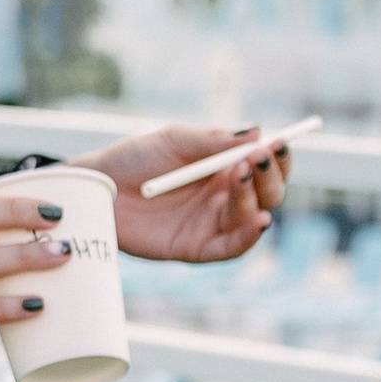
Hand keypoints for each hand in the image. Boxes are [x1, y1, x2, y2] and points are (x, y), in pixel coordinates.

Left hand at [88, 119, 292, 264]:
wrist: (99, 188)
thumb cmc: (134, 158)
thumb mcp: (174, 139)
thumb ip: (213, 140)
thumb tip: (258, 133)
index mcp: (223, 170)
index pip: (264, 167)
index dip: (278, 158)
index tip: (281, 143)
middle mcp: (224, 198)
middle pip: (267, 194)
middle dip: (269, 176)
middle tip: (257, 158)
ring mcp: (212, 224)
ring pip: (251, 217)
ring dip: (254, 196)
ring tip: (240, 172)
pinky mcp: (197, 248)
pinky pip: (230, 248)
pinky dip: (248, 237)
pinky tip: (259, 220)